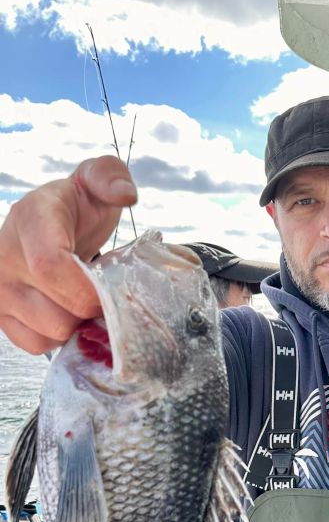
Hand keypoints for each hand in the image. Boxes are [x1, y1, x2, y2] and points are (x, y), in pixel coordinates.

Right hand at [0, 156, 136, 353]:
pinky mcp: (0, 315)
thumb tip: (125, 194)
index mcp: (31, 219)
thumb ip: (111, 176)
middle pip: (57, 313)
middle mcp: (4, 256)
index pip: (50, 267)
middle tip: (102, 294)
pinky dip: (58, 337)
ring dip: (76, 326)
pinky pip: (36, 345)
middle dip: (90, 312)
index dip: (86, 290)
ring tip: (83, 299)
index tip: (107, 290)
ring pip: (48, 332)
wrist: (52, 223)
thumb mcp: (98, 180)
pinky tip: (66, 312)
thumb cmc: (78, 207)